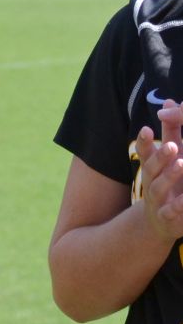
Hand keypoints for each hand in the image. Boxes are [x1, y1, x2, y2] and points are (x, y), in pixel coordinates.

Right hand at [135, 99, 182, 241]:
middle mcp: (151, 181)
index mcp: (152, 167)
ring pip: (159, 188)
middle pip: (151, 168)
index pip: (145, 152)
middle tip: (171, 146)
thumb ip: (170, 131)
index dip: (144, 142)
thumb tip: (169, 101)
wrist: (160, 222)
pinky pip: (172, 212)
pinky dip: (178, 207)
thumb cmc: (167, 183)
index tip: (146, 129)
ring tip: (181, 164)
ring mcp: (158, 200)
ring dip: (169, 177)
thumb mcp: (167, 158)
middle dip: (160, 157)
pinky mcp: (168, 217)